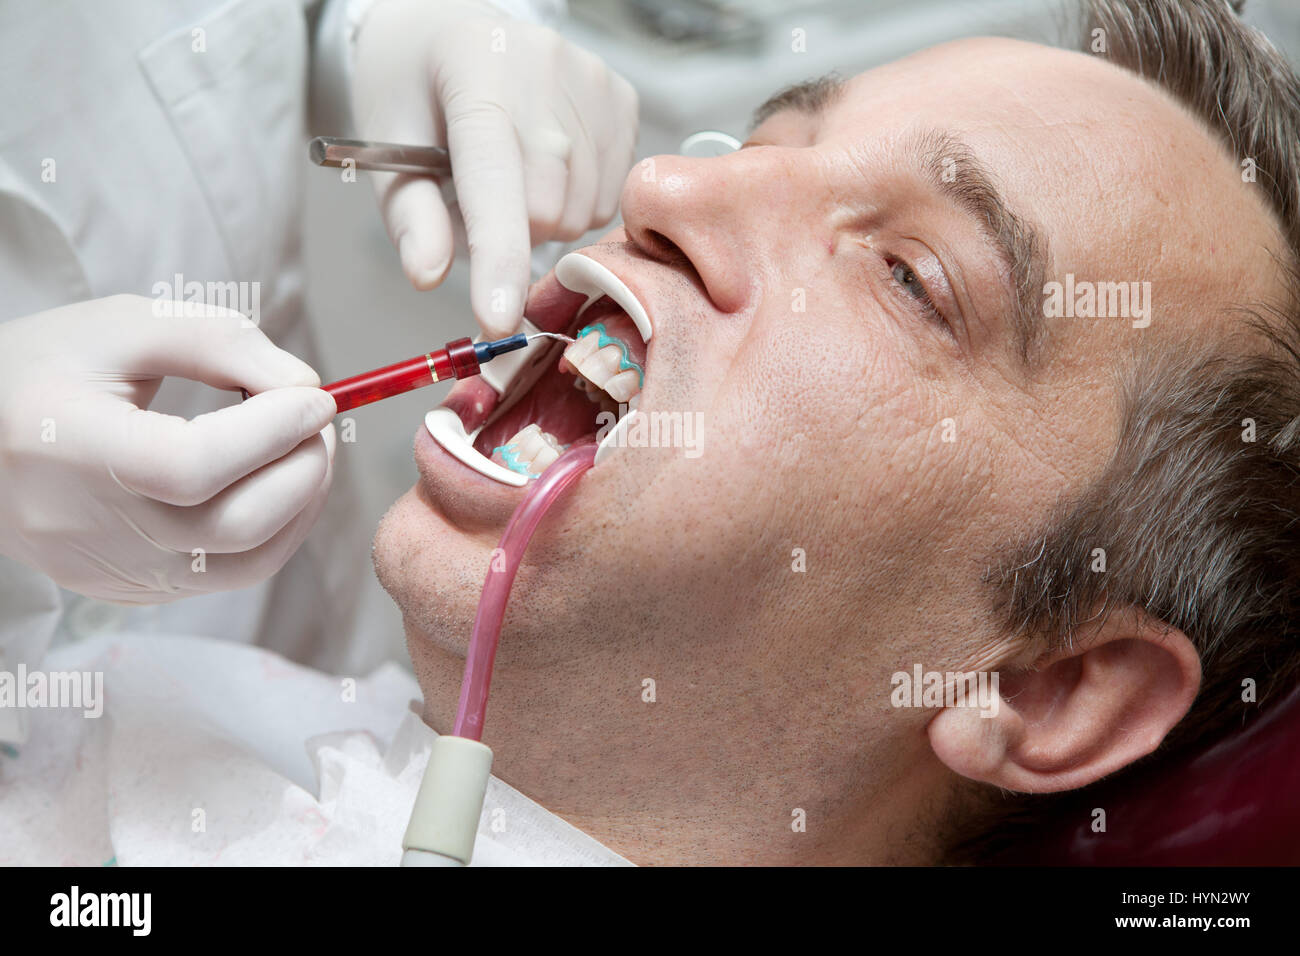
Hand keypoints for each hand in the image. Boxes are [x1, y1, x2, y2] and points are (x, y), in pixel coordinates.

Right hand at [0, 295, 337, 602]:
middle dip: (303, 471)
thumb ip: (217, 341)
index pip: (192, 466)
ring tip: (306, 452)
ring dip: (300, 508)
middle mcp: (85, 528)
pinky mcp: (127, 589)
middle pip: (232, 527)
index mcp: (68, 450)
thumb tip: (304, 385)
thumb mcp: (120, 326)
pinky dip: (271, 533)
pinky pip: (225, 578)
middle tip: (319, 423)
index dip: (271, 432)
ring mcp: (108, 570)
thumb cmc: (41, 370)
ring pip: (244, 565)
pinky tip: (273, 485)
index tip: (315, 396)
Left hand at [351, 0, 638, 337]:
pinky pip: (610, 195)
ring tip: (513, 177)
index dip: (498, 256)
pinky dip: (577, 202)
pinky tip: (548, 168)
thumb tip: (429, 276)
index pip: (495, 178)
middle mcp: (544, 65)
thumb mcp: (388, 147)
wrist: (450, 26)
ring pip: (582, 211)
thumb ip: (410, 215)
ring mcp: (592, 80)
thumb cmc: (414, 90)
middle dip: (512, 232)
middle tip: (478, 200)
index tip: (496, 320)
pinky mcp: (622, 97)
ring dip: (546, 220)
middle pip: (546, 208)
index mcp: (474, 68)